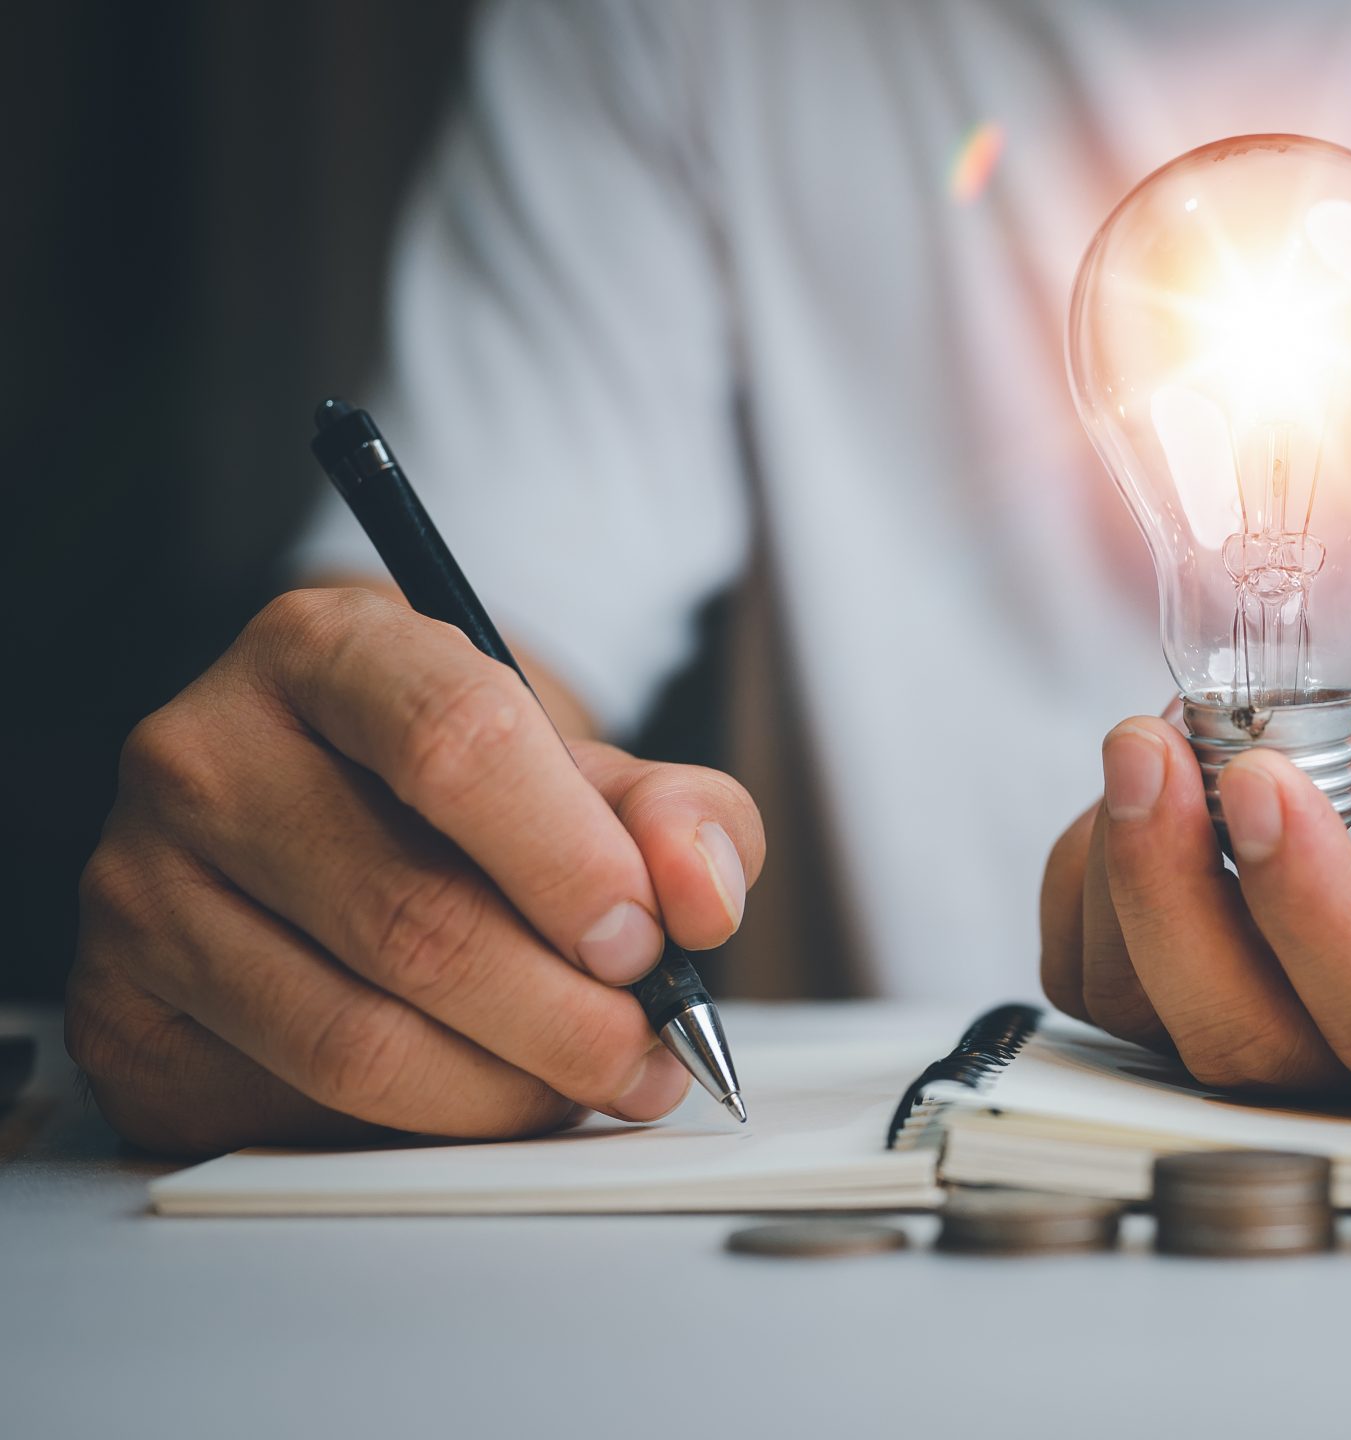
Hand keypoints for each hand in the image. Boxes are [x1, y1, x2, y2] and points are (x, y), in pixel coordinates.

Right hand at [66, 588, 765, 1155]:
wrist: (332, 821)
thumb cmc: (466, 799)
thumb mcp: (590, 774)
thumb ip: (679, 818)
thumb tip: (701, 897)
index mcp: (326, 650)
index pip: (455, 738)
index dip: (570, 862)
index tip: (647, 942)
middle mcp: (204, 754)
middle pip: (412, 918)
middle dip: (564, 1017)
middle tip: (644, 1056)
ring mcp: (142, 884)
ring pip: (355, 1038)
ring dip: (503, 1092)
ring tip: (578, 1084)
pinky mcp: (119, 1009)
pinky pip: (292, 1107)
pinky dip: (415, 1129)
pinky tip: (474, 1096)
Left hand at [1040, 679, 1350, 1088]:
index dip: (1305, 907)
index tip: (1264, 775)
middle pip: (1241, 1040)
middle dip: (1166, 889)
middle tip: (1153, 742)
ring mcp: (1284, 1037)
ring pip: (1147, 1018)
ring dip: (1116, 872)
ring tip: (1161, 738)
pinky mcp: (1211, 999)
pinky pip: (1101, 980)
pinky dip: (1088, 880)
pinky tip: (1146, 789)